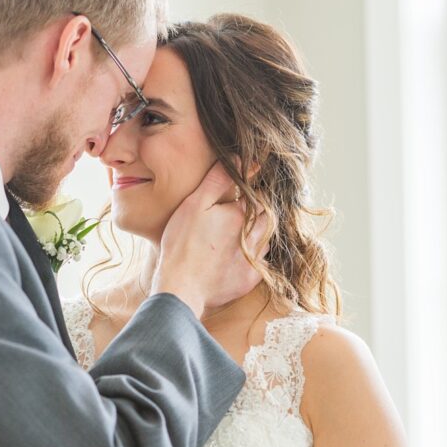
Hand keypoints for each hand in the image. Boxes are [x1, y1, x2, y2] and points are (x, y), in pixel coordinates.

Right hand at [152, 161, 268, 316]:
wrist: (180, 287)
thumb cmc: (182, 243)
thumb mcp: (195, 204)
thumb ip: (219, 180)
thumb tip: (242, 159)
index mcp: (240, 214)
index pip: (254, 196)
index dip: (248, 192)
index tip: (240, 193)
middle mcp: (253, 235)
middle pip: (265, 216)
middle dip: (258, 210)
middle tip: (241, 210)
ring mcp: (253, 259)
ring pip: (265, 238)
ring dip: (258, 231)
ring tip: (239, 231)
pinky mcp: (250, 279)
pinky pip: (261, 261)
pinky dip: (254, 254)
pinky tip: (238, 253)